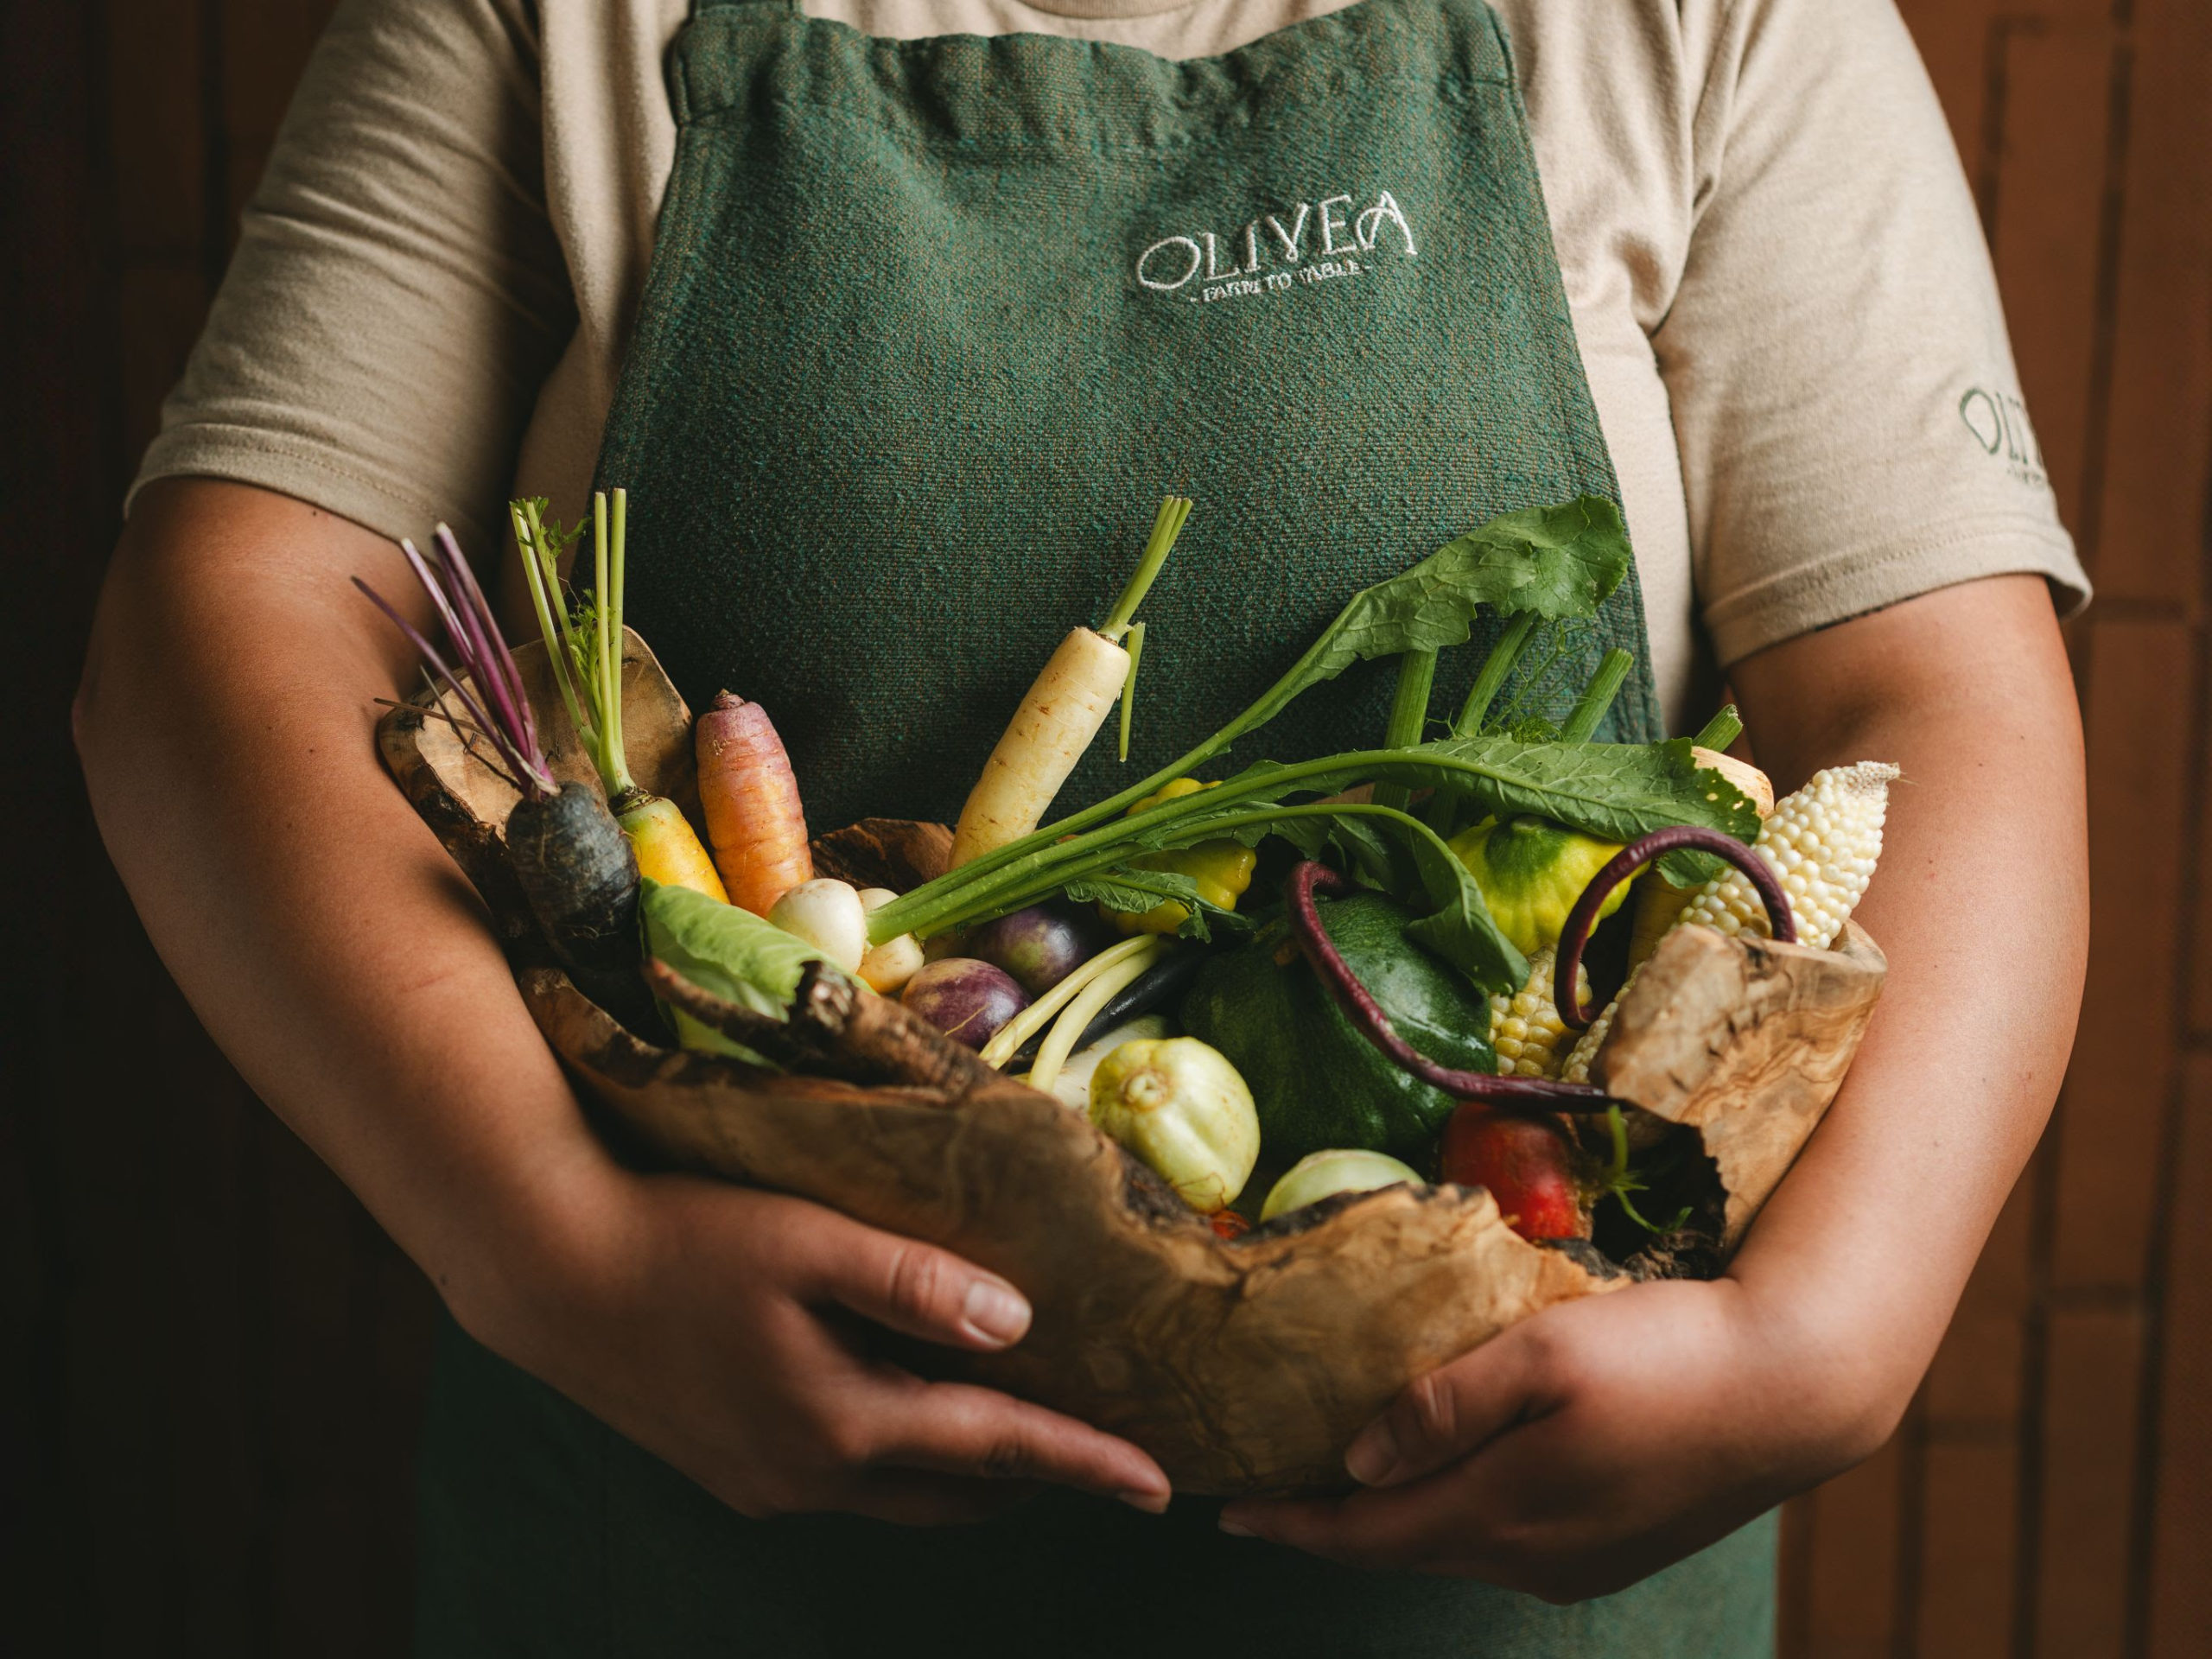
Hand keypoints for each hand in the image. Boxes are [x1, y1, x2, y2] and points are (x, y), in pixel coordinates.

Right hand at [460, 1169, 1171, 1526]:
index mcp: (843, 1423)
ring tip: (1020, 1423)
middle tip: (1101, 1445)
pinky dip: (903, 1456)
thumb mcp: (806, 1241)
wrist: (550, 1273)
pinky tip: (908, 1407)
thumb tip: (1018, 1324)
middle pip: (956, 1492)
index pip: (997, 1450)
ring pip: (901, 1495)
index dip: (1085, 1463)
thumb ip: (915, 1282)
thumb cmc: (683, 1238)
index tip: (1162, 1483)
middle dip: (1034, 1476)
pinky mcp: (733, 1470)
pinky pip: (848, 1480)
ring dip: (966, 1469)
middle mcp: (811, 1475)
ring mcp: (767, 1484)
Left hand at [1219, 1274, 1897, 1600]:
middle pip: (1402, 1549)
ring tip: (1345, 1485)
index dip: (1291, 1521)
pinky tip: (1445, 1481)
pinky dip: (1452, 1516)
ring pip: (1454, 1548)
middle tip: (1272, 1491)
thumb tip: (1359, 1464)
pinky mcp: (1613, 1548)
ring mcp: (1576, 1562)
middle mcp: (1529, 1558)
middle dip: (1332, 1525)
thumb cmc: (1665, 1352)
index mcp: (1499, 1513)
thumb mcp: (1540, 1353)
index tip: (1228, 1507)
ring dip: (1394, 1522)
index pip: (1364, 1533)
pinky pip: (1502, 1541)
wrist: (1797, 1388)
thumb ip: (1442, 1408)